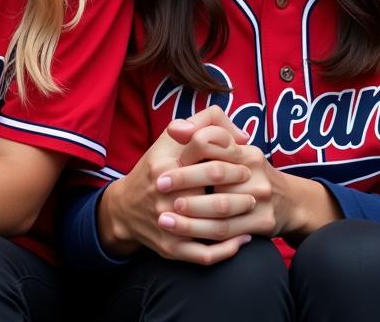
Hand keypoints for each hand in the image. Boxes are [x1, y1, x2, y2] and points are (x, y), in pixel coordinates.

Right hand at [99, 106, 252, 263]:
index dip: (231, 154)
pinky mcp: (171, 248)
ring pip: (215, 228)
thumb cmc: (156, 169)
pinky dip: (229, 249)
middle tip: (254, 187)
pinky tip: (243, 238)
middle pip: (215, 196)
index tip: (244, 160)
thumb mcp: (171, 139)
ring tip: (251, 207)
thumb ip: (205, 124)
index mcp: (166, 164)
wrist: (125, 208)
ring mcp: (169, 223)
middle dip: (241, 191)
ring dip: (240, 219)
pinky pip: (207, 254)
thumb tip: (242, 135)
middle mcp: (165, 194)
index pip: (205, 149)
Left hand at [160, 121, 338, 245]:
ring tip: (164, 217)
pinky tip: (184, 236)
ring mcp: (260, 198)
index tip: (163, 164)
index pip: (213, 140)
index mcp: (244, 150)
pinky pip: (228, 232)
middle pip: (215, 172)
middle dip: (184, 179)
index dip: (187, 151)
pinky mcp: (263, 222)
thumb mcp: (233, 150)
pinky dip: (203, 234)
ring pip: (219, 207)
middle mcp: (255, 171)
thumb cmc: (247, 174)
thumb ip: (205, 132)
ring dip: (189, 213)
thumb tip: (175, 128)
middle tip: (160, 186)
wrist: (288, 202)